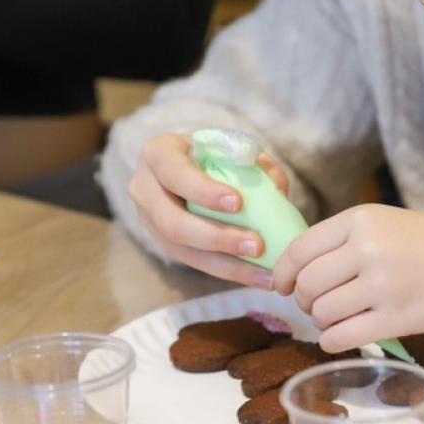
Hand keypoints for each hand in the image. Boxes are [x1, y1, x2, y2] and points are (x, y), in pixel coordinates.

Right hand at [127, 132, 291, 286]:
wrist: (181, 164)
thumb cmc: (208, 151)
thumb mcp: (227, 145)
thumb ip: (255, 163)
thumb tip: (278, 190)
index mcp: (157, 154)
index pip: (175, 174)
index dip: (204, 191)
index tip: (238, 202)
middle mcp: (144, 189)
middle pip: (173, 224)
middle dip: (216, 238)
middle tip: (256, 246)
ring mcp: (149, 221)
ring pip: (183, 251)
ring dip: (227, 265)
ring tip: (264, 274)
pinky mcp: (163, 243)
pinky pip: (194, 262)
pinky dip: (228, 271)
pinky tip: (257, 277)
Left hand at [271, 205, 423, 353]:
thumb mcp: (383, 223)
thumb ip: (341, 241)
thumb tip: (293, 271)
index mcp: (361, 220)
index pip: (301, 249)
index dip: (282, 272)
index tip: (280, 285)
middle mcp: (367, 250)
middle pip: (307, 285)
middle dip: (303, 299)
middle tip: (315, 303)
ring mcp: (381, 286)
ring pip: (322, 313)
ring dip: (321, 321)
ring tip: (337, 316)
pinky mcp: (395, 319)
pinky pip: (341, 337)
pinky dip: (332, 341)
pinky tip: (342, 334)